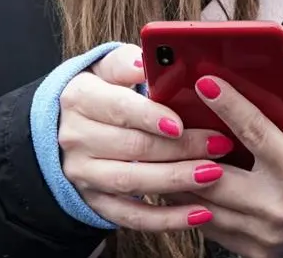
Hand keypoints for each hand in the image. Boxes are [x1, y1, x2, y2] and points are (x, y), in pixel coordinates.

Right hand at [57, 44, 235, 229]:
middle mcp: (76, 138)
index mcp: (79, 99)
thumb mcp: (105, 69)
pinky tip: (199, 214)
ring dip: (177, 181)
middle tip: (218, 145)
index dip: (150, 116)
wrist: (64, 128)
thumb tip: (145, 62)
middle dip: (180, 148)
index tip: (180, 123)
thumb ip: (126, 62)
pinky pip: (133, 217)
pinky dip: (166, 219)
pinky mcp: (96, 202)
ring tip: (213, 175)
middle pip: (132, 147)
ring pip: (133, 182)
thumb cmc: (101, 93)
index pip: (117, 107)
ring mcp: (84, 174)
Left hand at [173, 77, 282, 257]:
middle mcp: (278, 205)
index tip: (204, 82)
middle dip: (186, 149)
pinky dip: (191, 206)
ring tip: (163, 152)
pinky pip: (211, 228)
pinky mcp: (255, 251)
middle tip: (165, 122)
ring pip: (204, 206)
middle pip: (214, 175)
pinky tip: (179, 184)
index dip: (228, 105)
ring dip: (180, 179)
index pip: (255, 132)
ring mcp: (264, 233)